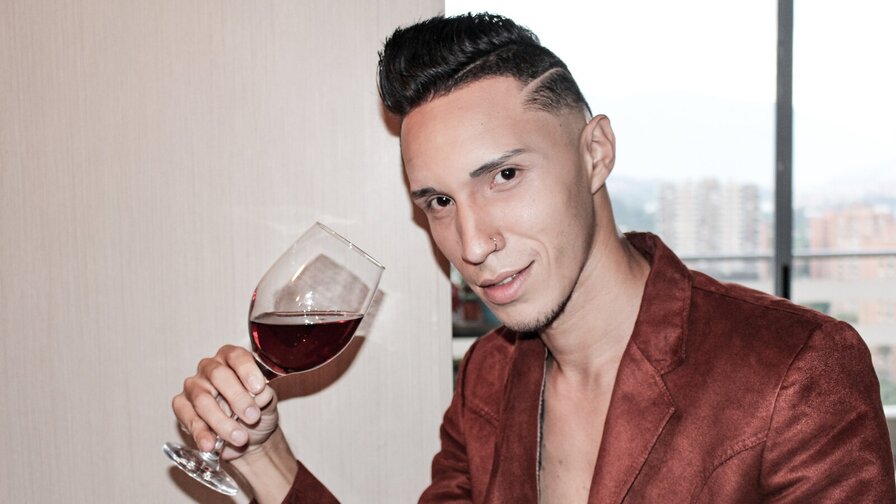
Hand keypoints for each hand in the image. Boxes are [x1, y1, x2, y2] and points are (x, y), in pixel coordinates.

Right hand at [172, 345, 278, 459]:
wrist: (248, 437)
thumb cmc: (257, 411)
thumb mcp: (267, 402)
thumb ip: (265, 395)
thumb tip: (260, 394)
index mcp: (232, 358)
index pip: (237, 356)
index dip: (247, 370)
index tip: (259, 388)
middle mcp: (210, 368)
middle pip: (218, 375)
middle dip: (237, 397)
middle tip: (252, 417)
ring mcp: (193, 387)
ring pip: (202, 399)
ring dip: (221, 421)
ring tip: (239, 438)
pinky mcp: (181, 407)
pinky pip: (188, 418)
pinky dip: (201, 433)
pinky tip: (211, 444)